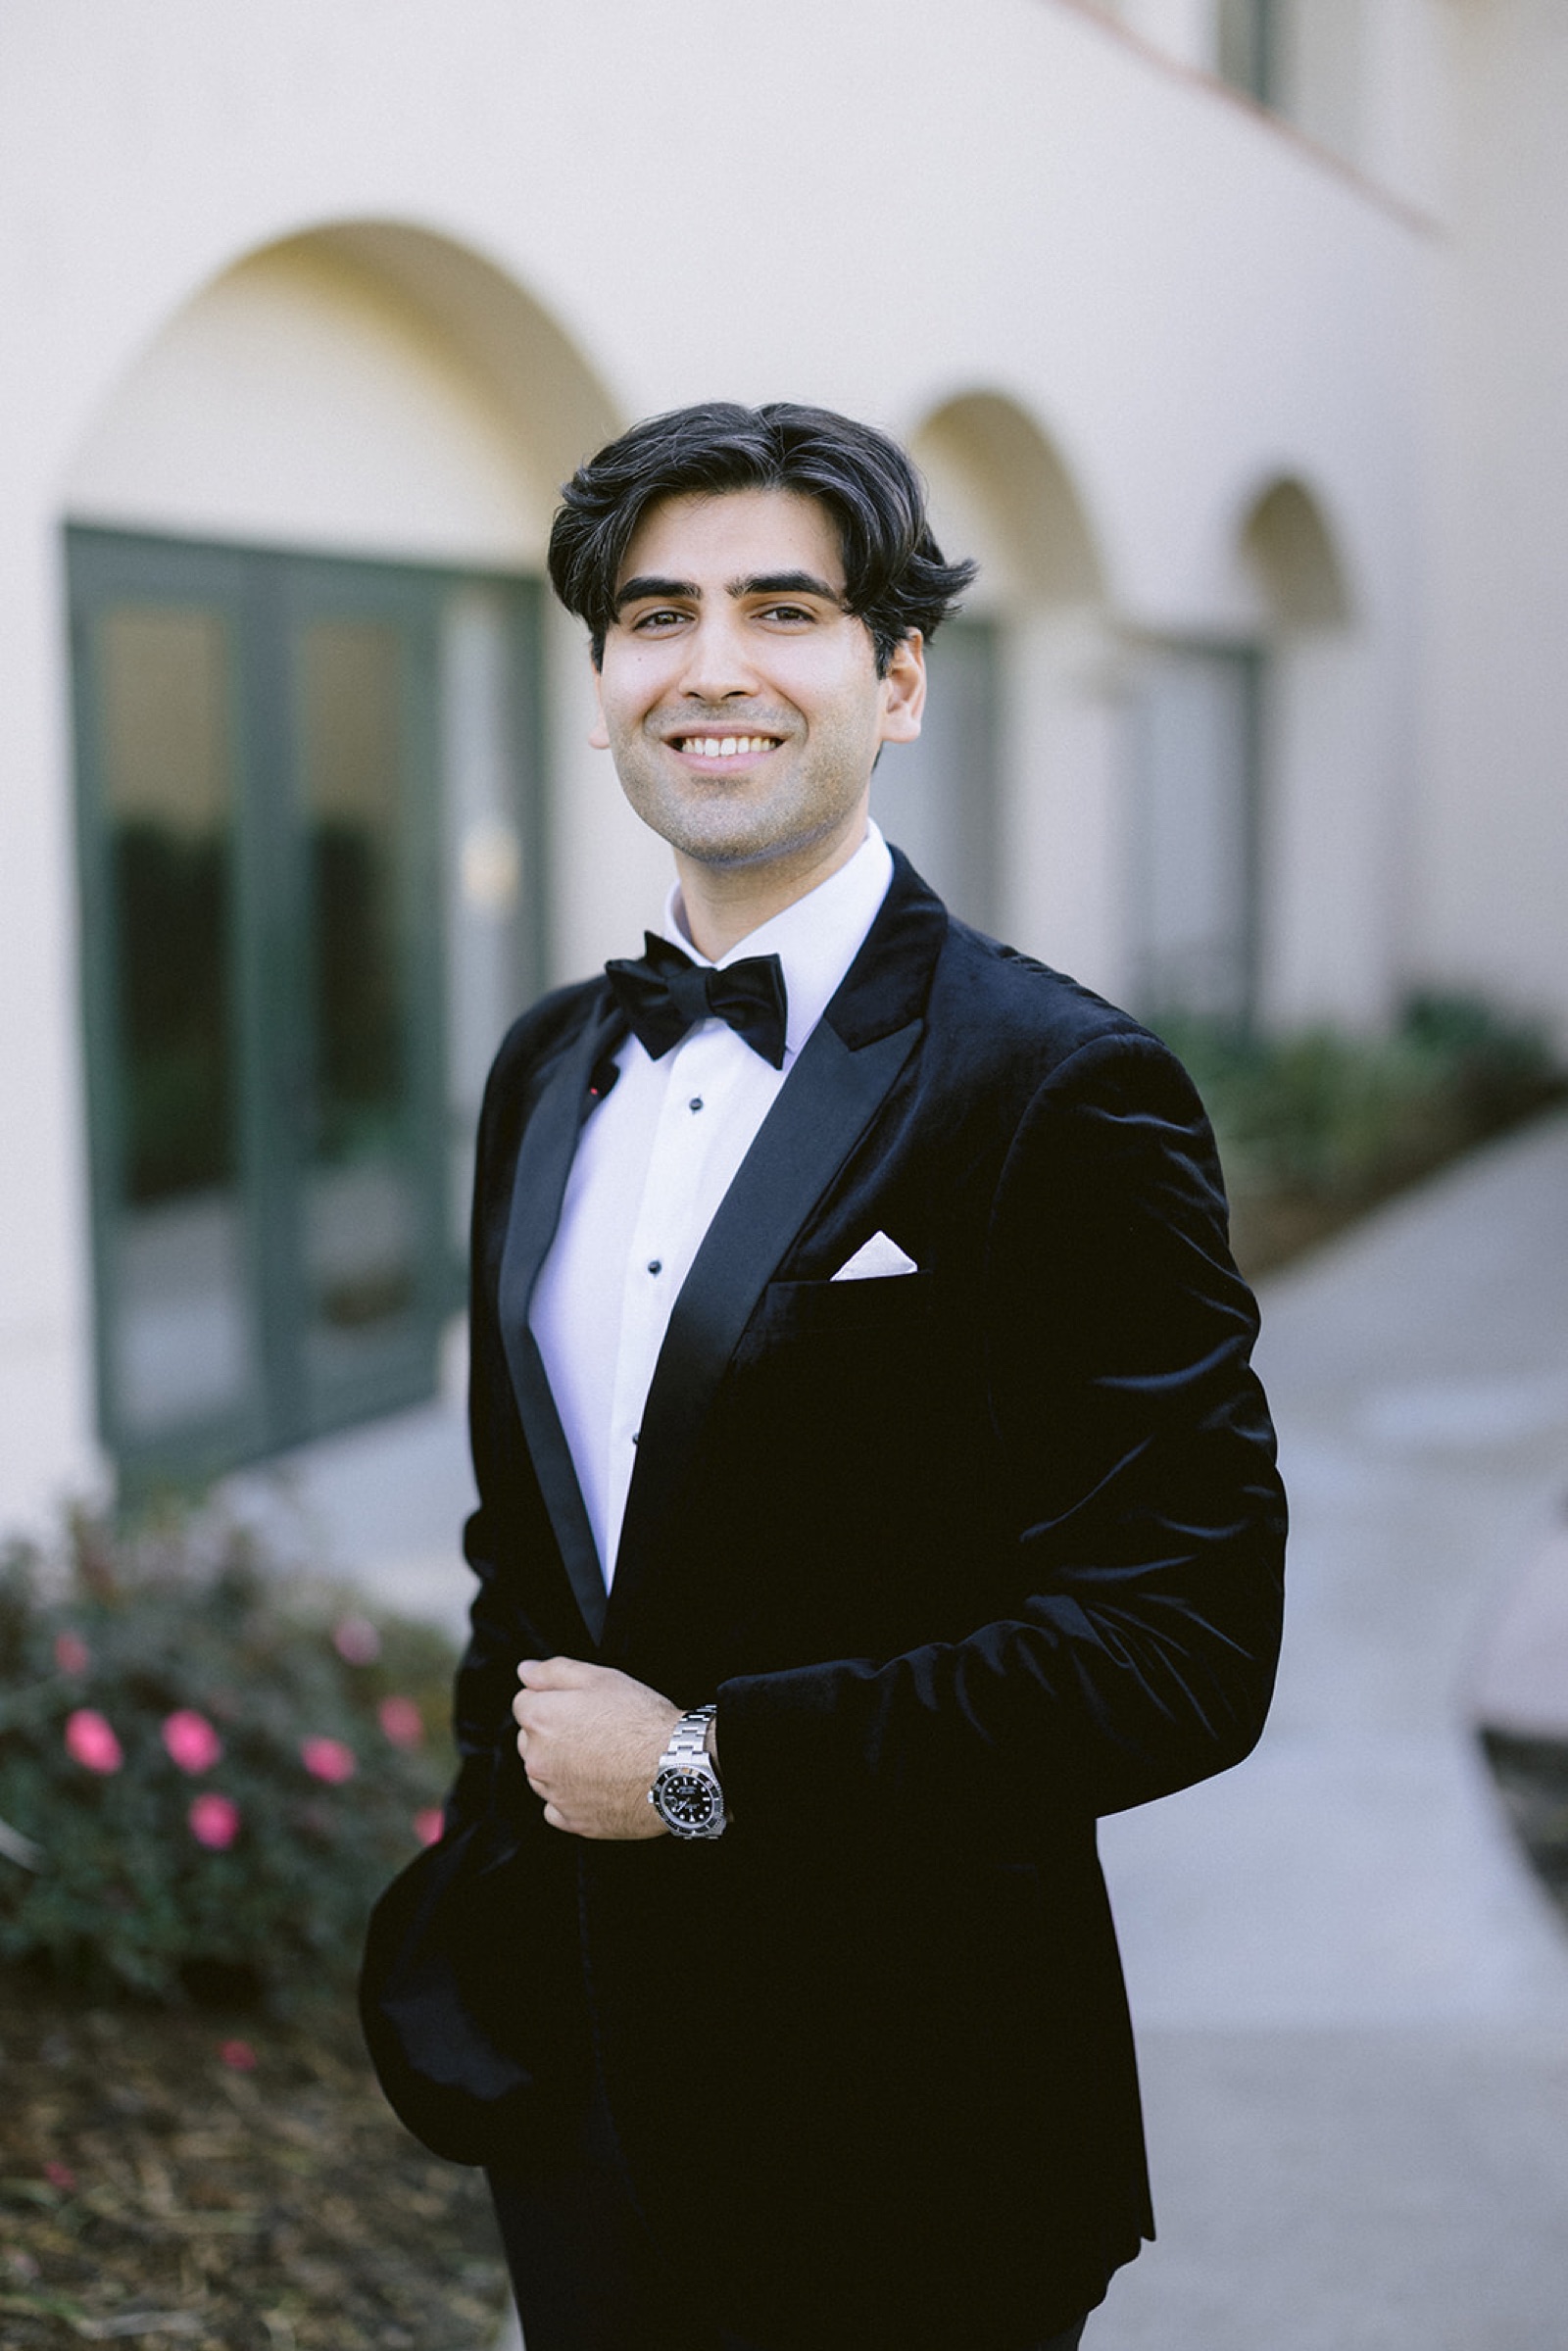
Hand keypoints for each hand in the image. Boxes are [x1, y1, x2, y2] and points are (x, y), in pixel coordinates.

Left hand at [512, 1657, 681, 1838]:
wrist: (674, 1767)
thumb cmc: (642, 1721)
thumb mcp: (601, 1677)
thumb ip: (554, 1671)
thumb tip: (526, 1671)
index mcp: (541, 1719)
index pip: (523, 1703)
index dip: (551, 1699)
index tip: (576, 1705)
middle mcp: (538, 1759)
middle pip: (529, 1740)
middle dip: (552, 1733)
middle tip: (593, 1728)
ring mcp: (554, 1793)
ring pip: (542, 1774)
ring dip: (559, 1765)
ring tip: (600, 1756)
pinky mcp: (572, 1820)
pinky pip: (557, 1807)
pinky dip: (570, 1798)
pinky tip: (596, 1785)